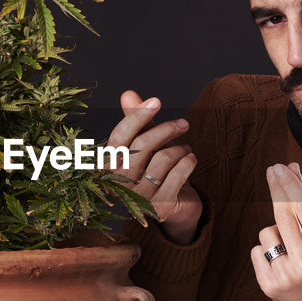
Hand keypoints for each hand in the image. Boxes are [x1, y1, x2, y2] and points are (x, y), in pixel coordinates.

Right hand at [108, 90, 202, 243]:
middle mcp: (120, 183)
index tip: (156, 101)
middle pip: (142, 145)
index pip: (120, 137)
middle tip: (184, 123)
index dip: (136, 116)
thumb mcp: (147, 144)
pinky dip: (188, 162)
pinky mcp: (161, 206)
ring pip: (162, 158)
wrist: (176, 206)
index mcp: (110, 166)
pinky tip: (191, 159)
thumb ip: (138, 121)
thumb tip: (128, 94)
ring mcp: (140, 196)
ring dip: (180, 148)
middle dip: (166, 129)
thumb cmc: (157, 170)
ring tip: (186, 148)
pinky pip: (177, 174)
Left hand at [250, 162, 301, 300]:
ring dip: (275, 233)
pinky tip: (280, 263)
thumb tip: (291, 167)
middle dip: (277, 189)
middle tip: (273, 170)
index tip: (279, 168)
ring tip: (290, 249)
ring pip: (267, 232)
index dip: (290, 185)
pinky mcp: (268, 285)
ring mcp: (287, 275)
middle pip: (283, 216)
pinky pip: (257, 250)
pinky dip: (265, 251)